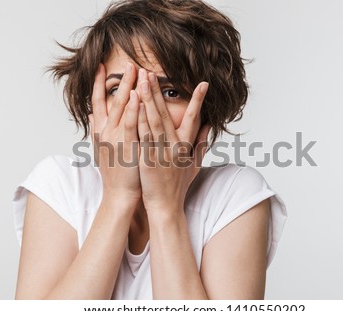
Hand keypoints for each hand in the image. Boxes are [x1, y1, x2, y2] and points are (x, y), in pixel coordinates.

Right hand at [89, 63, 141, 205]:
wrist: (119, 194)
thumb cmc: (115, 173)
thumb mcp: (103, 150)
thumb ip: (98, 131)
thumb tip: (93, 116)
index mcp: (101, 131)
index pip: (99, 102)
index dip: (99, 84)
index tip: (101, 67)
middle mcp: (106, 132)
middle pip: (111, 100)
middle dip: (120, 81)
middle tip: (128, 63)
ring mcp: (115, 138)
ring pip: (121, 108)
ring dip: (128, 88)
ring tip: (135, 70)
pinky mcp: (126, 146)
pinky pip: (130, 123)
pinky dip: (134, 108)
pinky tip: (139, 94)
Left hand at [136, 68, 210, 216]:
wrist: (166, 207)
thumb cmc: (178, 187)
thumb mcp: (194, 166)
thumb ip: (201, 145)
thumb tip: (208, 127)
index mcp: (186, 147)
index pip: (195, 119)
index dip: (199, 101)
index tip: (203, 83)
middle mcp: (175, 146)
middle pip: (167, 114)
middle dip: (158, 92)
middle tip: (151, 72)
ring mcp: (161, 152)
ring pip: (154, 120)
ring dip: (147, 99)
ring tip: (141, 80)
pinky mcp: (148, 159)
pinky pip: (143, 135)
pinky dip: (139, 118)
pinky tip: (134, 104)